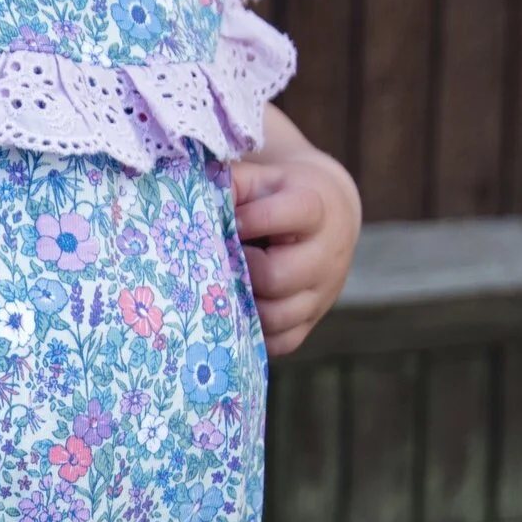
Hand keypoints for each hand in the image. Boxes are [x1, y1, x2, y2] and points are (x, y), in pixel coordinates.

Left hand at [233, 144, 361, 357]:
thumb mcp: (261, 179)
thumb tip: (193, 198)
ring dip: (242, 306)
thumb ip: (232, 183)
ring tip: (222, 288)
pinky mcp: (312, 321)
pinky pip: (282, 341)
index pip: (295, 213)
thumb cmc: (279, 196)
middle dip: (242, 270)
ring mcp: (322, 293)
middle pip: (278, 276)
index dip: (256, 218)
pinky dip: (254, 334)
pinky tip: (234, 315)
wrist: (328, 220)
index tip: (232, 220)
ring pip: (278, 316)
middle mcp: (327, 254)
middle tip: (221, 260)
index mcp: (316, 210)